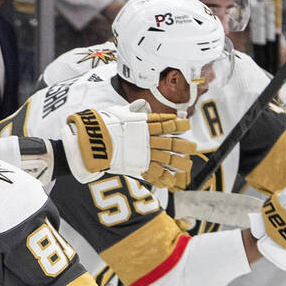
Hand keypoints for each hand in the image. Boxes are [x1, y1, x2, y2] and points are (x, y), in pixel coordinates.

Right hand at [62, 101, 194, 188]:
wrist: (93, 141)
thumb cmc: (103, 126)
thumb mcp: (119, 113)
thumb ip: (132, 110)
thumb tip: (140, 104)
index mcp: (144, 124)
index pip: (166, 123)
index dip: (178, 124)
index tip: (186, 126)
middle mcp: (148, 139)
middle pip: (173, 142)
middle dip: (184, 146)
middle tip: (192, 148)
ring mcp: (145, 153)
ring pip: (169, 159)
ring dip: (180, 163)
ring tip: (186, 166)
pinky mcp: (138, 166)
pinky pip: (155, 174)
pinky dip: (163, 179)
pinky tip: (170, 181)